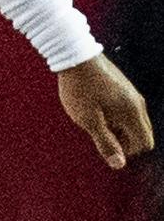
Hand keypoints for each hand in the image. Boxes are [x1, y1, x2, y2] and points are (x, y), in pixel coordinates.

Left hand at [57, 54, 154, 169]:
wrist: (75, 56)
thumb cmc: (80, 90)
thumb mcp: (89, 120)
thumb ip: (105, 143)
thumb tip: (119, 165)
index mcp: (132, 113)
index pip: (144, 143)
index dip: (126, 150)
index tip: (104, 141)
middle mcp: (138, 103)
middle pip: (142, 133)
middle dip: (123, 140)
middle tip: (98, 130)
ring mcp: (132, 93)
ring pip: (134, 121)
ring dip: (118, 127)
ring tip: (95, 117)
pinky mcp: (124, 87)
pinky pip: (127, 110)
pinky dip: (116, 116)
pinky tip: (96, 107)